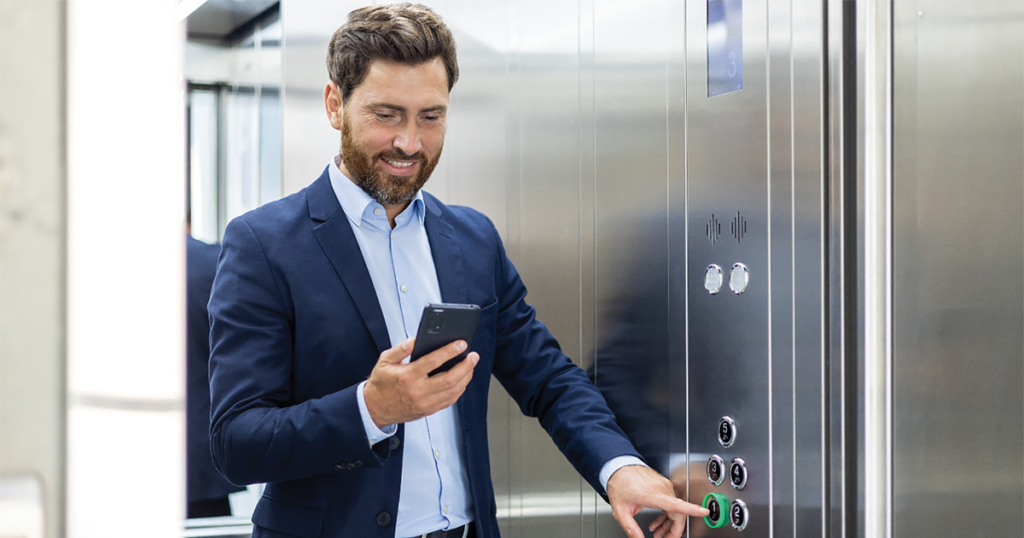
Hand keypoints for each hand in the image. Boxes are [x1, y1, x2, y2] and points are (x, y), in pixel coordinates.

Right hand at [363, 338, 478, 427]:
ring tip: (471, 366)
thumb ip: (400, 349)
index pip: (433, 361)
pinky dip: (459, 389)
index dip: (449, 351)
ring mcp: (424, 403)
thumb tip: (415, 340)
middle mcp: (418, 391)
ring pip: (453, 391)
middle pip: (449, 379)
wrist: (374, 409)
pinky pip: (449, 401)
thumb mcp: (384, 361)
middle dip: (465, 366)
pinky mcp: (428, 411)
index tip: (461, 343)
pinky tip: (463, 380)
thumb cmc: (381, 384)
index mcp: (407, 376)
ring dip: (466, 377)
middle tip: (473, 356)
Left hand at [606, 465, 709, 537]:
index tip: (704, 512)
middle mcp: (662, 488)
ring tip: (657, 533)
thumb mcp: (620, 511)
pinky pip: (670, 502)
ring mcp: (664, 485)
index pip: (677, 504)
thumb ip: (631, 529)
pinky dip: (666, 514)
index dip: (692, 509)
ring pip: (674, 509)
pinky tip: (657, 522)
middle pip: (677, 513)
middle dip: (673, 531)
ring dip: (668, 523)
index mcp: (653, 494)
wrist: (618, 467)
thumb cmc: (619, 484)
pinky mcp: (663, 485)